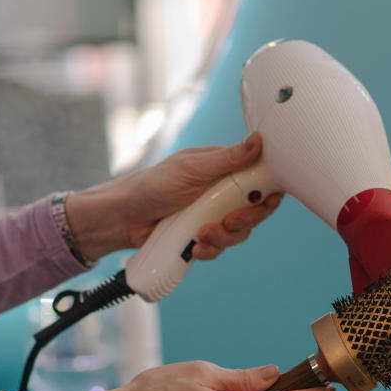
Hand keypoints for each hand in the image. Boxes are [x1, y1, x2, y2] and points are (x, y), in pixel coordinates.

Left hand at [62, 133, 281, 263]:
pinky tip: (195, 249)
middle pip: (254, 211)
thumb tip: (259, 140)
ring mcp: (211, 216)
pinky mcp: (201, 237)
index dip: (268, 191)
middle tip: (229, 220)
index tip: (267, 200)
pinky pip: (219, 248)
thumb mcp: (192, 169)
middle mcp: (220, 193)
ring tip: (200, 235)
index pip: (259, 179)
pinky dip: (210, 250)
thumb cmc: (152, 185)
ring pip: (238, 233)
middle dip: (245, 219)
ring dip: (224, 237)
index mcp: (222, 169)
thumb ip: (227, 159)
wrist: (122, 218)